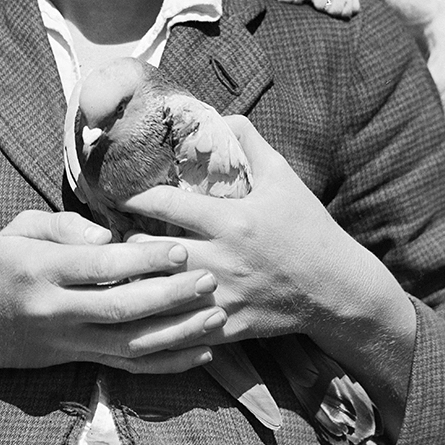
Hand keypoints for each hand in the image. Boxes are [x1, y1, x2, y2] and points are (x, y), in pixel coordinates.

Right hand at [0, 209, 225, 375]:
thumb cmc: (1, 265)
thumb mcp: (19, 229)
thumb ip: (63, 225)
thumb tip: (108, 234)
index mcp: (40, 270)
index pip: (100, 266)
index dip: (143, 260)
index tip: (181, 249)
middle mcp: (57, 311)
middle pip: (122, 309)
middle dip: (170, 296)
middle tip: (209, 279)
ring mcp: (70, 341)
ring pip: (132, 344)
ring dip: (178, 332)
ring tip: (216, 315)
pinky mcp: (81, 360)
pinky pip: (130, 367)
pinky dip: (168, 364)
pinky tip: (200, 352)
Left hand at [124, 116, 416, 437]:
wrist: (337, 289)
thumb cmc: (308, 228)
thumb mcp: (283, 177)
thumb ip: (250, 143)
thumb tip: (222, 115)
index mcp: (230, 221)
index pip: (165, 205)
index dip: (133, 198)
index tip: (114, 193)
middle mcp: (221, 260)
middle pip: (151, 251)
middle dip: (125, 241)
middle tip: (107, 234)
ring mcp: (221, 297)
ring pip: (158, 293)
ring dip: (135, 281)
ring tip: (113, 271)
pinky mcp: (226, 326)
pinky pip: (179, 329)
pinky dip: (156, 320)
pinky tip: (140, 312)